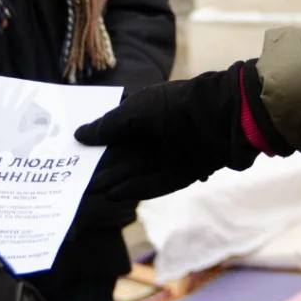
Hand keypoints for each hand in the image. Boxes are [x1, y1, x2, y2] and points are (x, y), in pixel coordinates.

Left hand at [0, 87, 52, 158]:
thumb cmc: (6, 143)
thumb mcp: (21, 139)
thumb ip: (33, 132)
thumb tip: (45, 128)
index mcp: (15, 117)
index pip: (25, 104)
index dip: (31, 95)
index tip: (36, 88)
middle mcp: (6, 112)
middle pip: (13, 98)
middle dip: (18, 90)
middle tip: (21, 82)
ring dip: (2, 91)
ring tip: (4, 84)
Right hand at [75, 60, 290, 202]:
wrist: (224, 118)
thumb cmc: (177, 107)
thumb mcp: (136, 111)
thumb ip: (109, 125)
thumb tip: (79, 135)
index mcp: (151, 110)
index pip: (120, 128)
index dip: (100, 141)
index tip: (76, 152)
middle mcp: (163, 131)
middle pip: (129, 153)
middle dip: (105, 165)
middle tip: (78, 178)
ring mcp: (175, 152)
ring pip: (140, 169)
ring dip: (117, 179)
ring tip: (91, 189)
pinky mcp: (187, 171)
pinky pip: (158, 182)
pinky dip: (137, 188)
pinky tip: (115, 194)